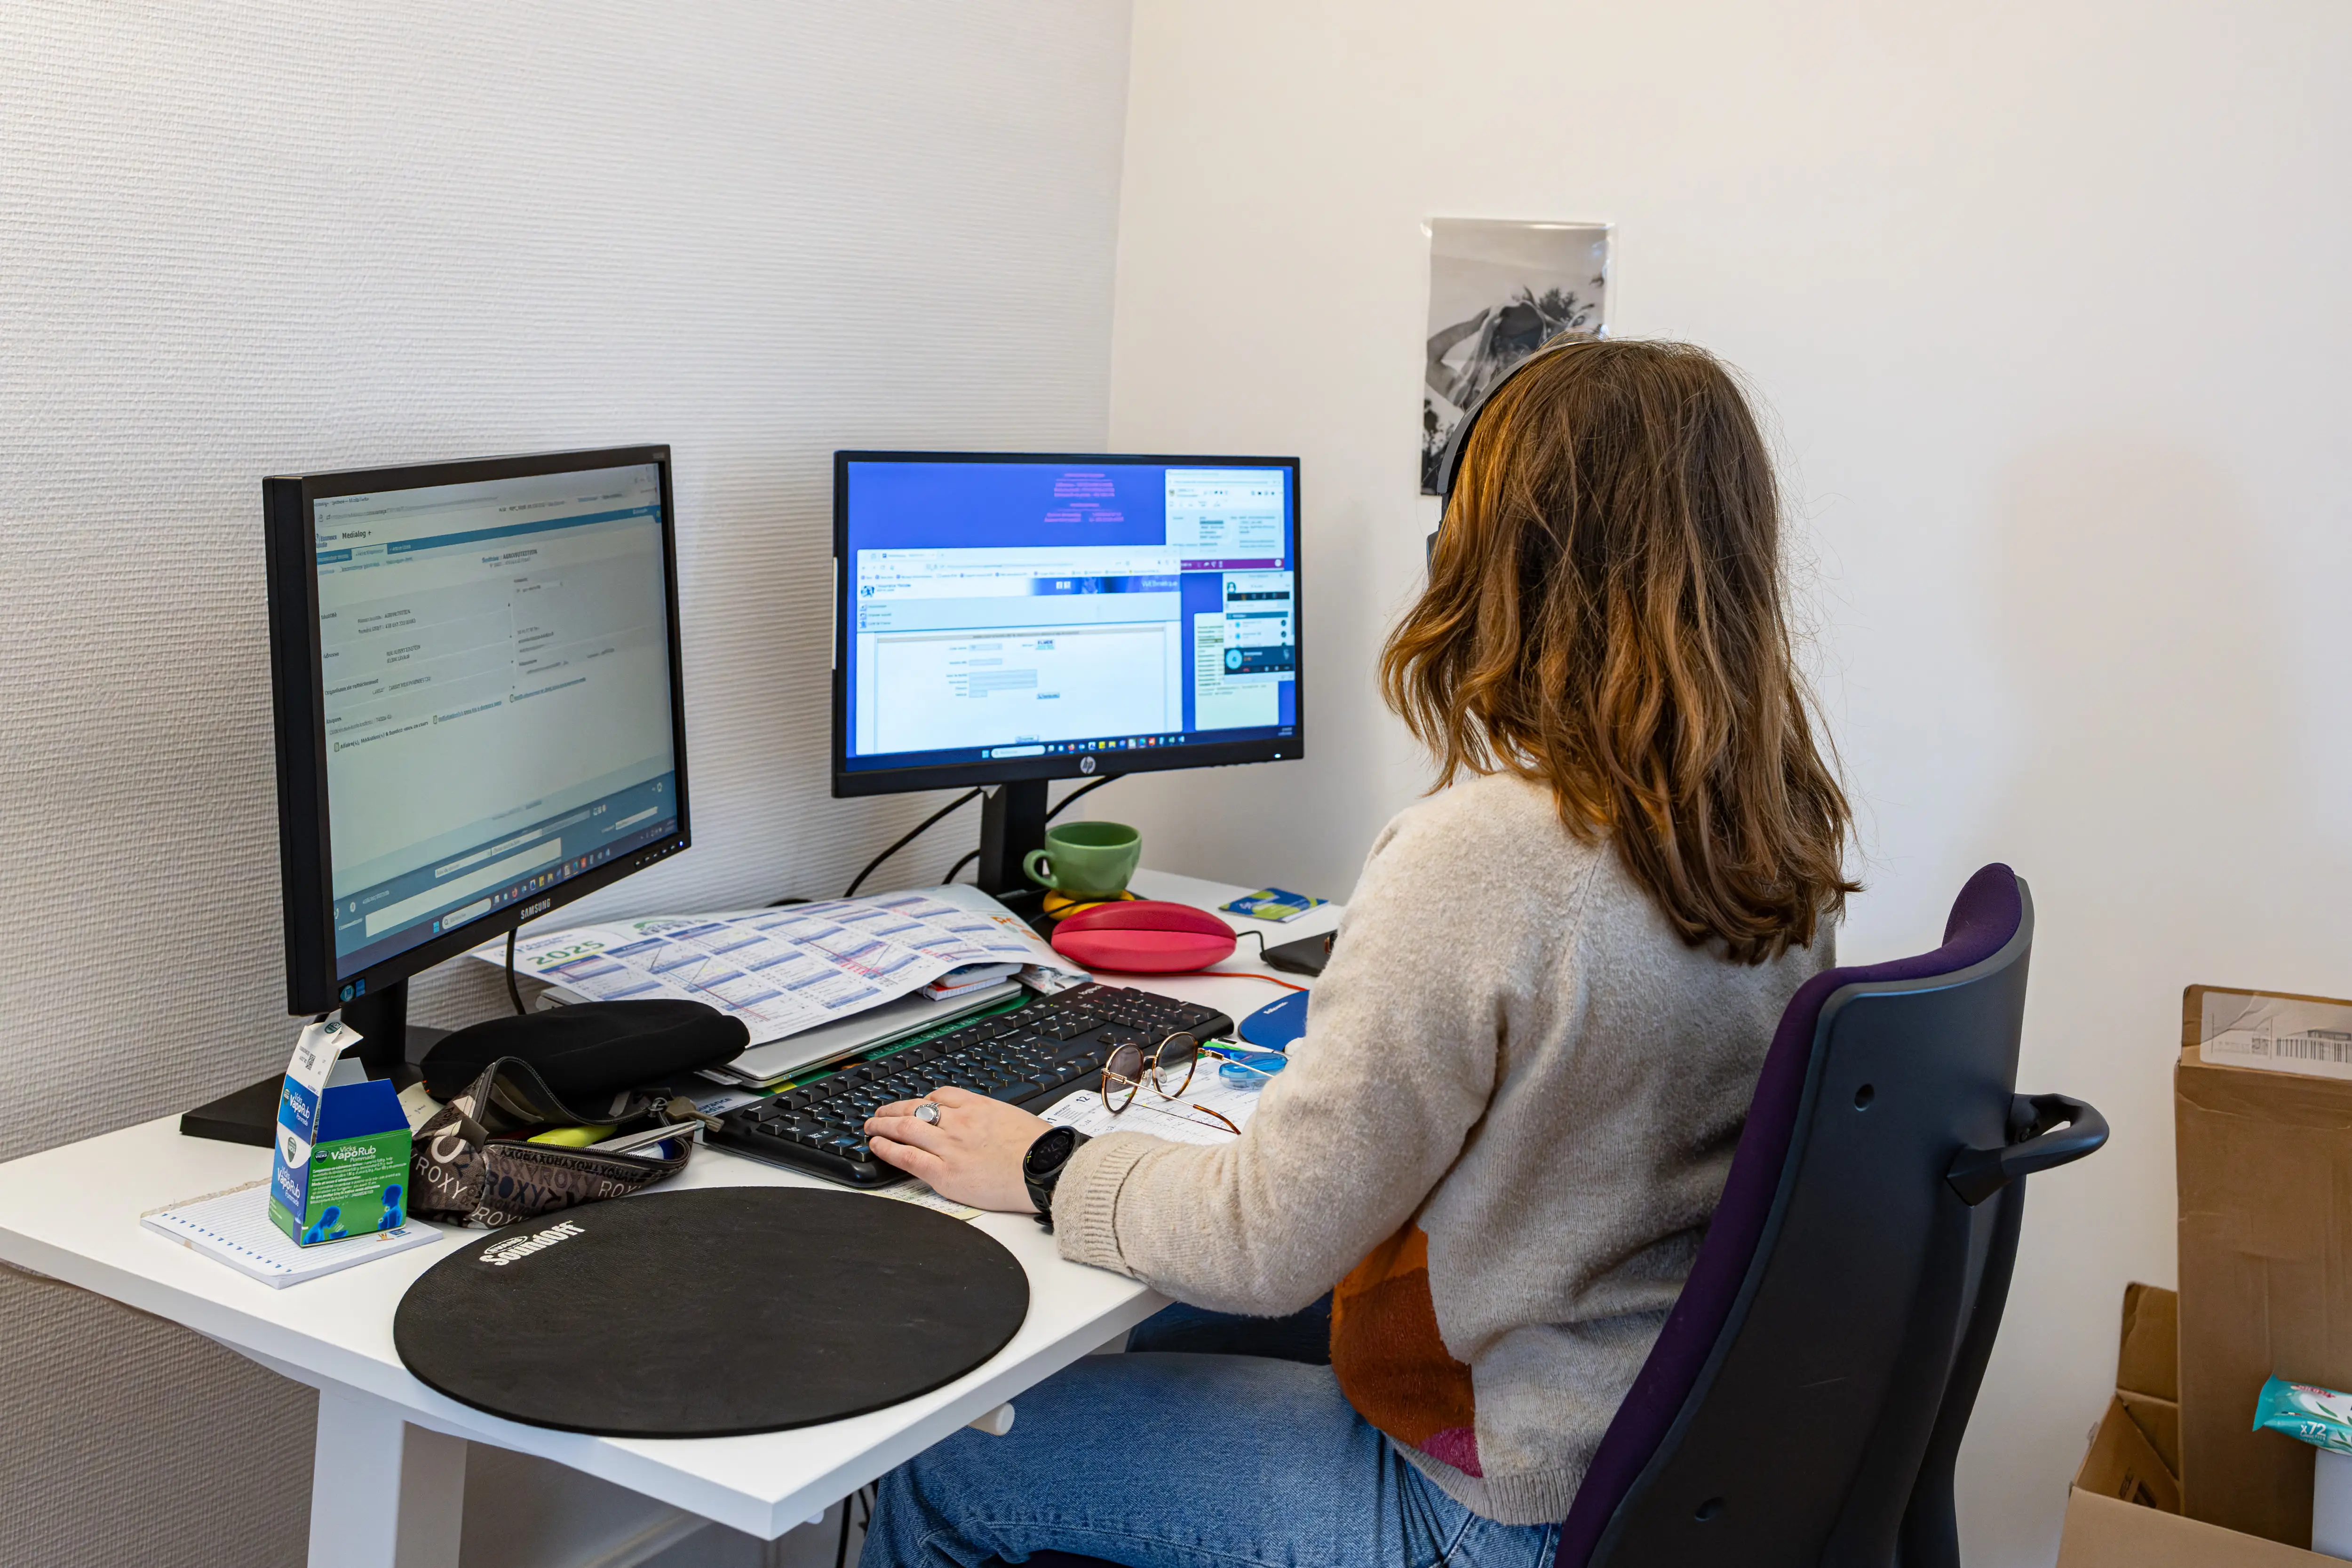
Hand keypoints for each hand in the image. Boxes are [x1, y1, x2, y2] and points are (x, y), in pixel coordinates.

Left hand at [864, 1087, 1051, 1212]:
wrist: (1047, 1168)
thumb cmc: (1040, 1149)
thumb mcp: (1015, 1119)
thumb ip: (994, 1120)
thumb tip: (991, 1125)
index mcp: (979, 1107)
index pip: (941, 1096)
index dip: (922, 1101)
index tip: (915, 1105)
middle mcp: (960, 1122)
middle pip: (916, 1108)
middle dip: (893, 1109)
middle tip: (880, 1112)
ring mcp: (950, 1146)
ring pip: (906, 1128)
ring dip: (883, 1125)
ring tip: (871, 1126)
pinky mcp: (945, 1172)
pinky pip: (907, 1157)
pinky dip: (888, 1149)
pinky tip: (877, 1146)